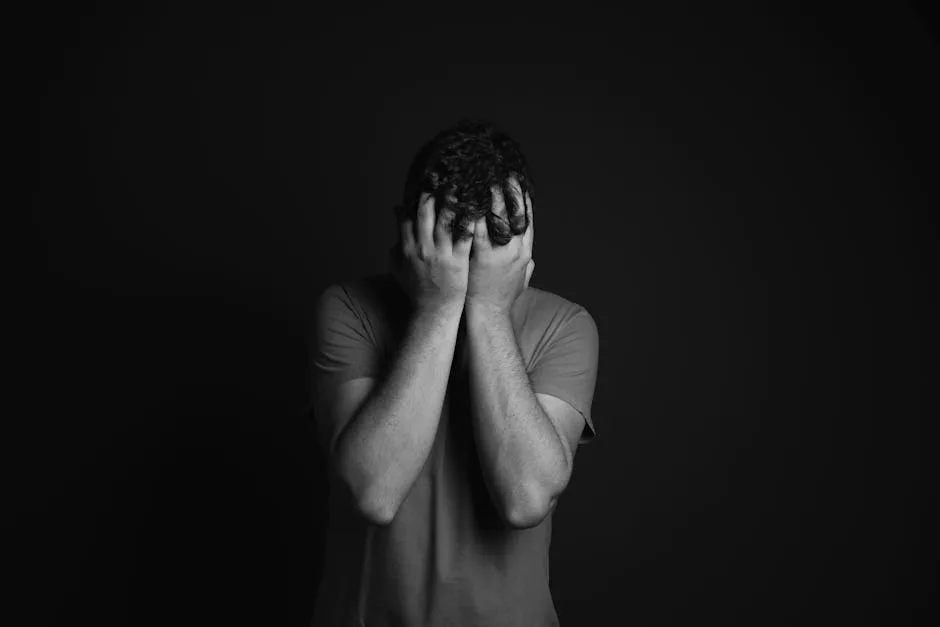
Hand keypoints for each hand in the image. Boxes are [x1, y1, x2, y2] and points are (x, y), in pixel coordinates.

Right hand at [391, 193, 473, 311]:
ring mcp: (440, 255)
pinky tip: (477, 209)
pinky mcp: (457, 262)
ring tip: (462, 184)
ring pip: (445, 222)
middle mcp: (422, 248)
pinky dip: (470, 222)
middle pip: (425, 214)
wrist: (433, 312)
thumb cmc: (417, 290)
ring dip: (453, 202)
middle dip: (433, 193)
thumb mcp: (398, 267)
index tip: (423, 182)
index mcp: (406, 248)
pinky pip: (464, 238)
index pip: (407, 217)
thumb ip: (395, 242)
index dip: (414, 198)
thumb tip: (394, 218)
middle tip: (442, 175)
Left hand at [466, 191, 534, 316]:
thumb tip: (530, 257)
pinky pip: (478, 229)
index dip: (522, 198)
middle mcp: (516, 250)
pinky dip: (473, 213)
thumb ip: (526, 265)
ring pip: (498, 217)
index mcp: (525, 252)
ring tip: (481, 179)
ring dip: (489, 196)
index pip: (527, 218)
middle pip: (515, 213)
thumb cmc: (501, 298)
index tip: (517, 181)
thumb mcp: (521, 280)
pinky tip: (466, 200)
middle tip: (500, 171)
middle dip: (508, 190)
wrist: (490, 316)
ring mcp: (500, 253)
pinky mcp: (483, 258)